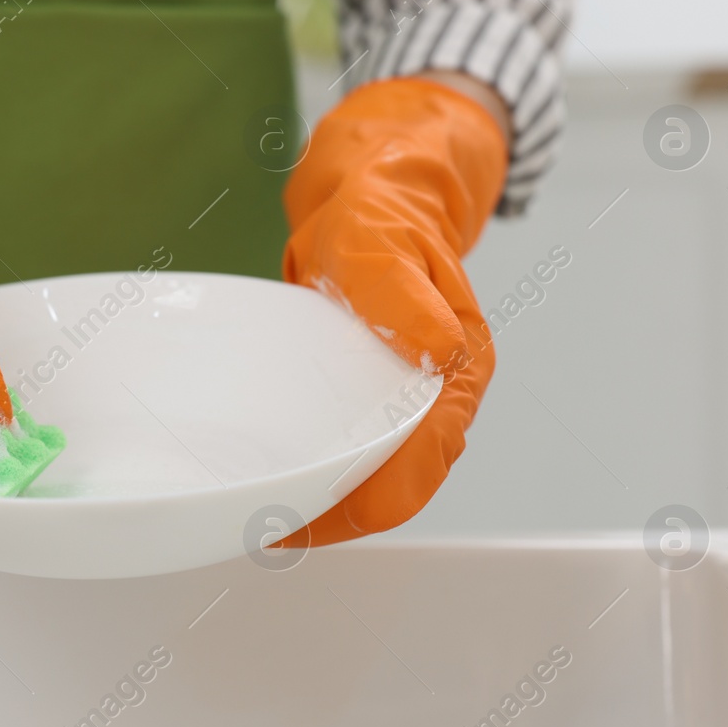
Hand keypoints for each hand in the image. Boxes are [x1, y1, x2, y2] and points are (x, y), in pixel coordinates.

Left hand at [280, 76, 508, 542]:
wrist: (373, 195)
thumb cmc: (377, 214)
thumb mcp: (374, 238)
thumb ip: (399, 290)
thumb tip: (438, 348)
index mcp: (459, 369)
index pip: (418, 466)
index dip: (362, 506)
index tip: (299, 522)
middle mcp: (444, 395)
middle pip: (402, 488)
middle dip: (341, 518)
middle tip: (268, 530)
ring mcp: (416, 400)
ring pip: (385, 480)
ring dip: (333, 506)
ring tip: (269, 518)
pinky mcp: (385, 398)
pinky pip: (364, 455)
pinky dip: (328, 477)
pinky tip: (285, 480)